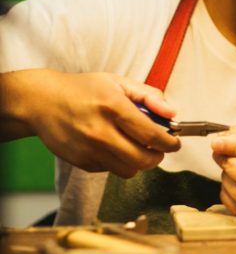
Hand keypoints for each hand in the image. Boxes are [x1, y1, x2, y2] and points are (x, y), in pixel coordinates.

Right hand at [5, 69, 179, 176]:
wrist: (42, 102)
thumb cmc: (83, 89)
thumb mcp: (118, 82)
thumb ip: (149, 95)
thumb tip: (171, 114)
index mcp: (113, 107)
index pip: (151, 134)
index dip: (170, 142)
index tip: (175, 142)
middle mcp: (100, 131)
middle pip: (143, 159)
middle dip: (158, 156)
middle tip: (160, 147)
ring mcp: (89, 149)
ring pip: (129, 170)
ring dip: (140, 162)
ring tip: (138, 147)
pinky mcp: (80, 162)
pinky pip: (111, 170)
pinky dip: (119, 163)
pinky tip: (115, 147)